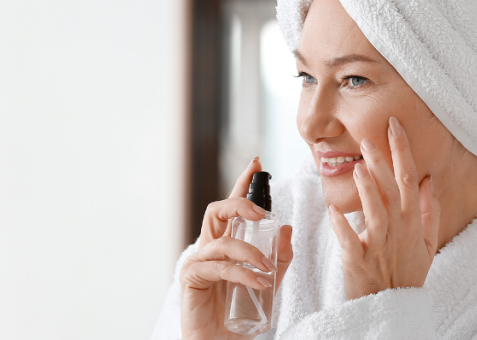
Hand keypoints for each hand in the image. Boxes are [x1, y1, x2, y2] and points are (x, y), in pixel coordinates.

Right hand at [180, 158, 293, 339]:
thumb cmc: (240, 313)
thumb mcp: (268, 282)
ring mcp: (198, 262)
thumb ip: (278, 258)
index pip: (232, 207)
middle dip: (239, 204)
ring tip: (266, 267)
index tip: (257, 163)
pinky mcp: (191, 279)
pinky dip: (241, 272)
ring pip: (220, 240)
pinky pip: (217, 267)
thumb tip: (286, 227)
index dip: (243, 183)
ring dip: (248, 250)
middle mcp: (209, 247)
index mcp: (226, 243)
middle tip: (261, 213)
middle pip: (217, 211)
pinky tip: (259, 282)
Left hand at [327, 117, 441, 299]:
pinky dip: (342, 225)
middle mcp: (398, 230)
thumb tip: (427, 180)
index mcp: (412, 222)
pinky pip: (349, 240)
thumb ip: (429, 211)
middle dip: (382, 163)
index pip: (410, 178)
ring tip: (356, 167)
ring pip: (376, 212)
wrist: (393, 310)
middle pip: (392, 190)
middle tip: (369, 139)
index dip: (402, 150)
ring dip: (367, 190)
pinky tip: (333, 209)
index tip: (394, 126)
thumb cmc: (407, 275)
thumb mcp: (427, 245)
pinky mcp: (358, 261)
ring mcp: (378, 246)